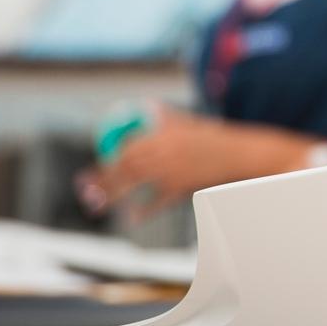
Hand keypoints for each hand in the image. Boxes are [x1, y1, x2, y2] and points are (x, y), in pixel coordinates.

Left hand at [87, 108, 275, 219]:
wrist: (242, 154)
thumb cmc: (216, 139)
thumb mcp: (191, 123)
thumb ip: (167, 118)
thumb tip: (148, 108)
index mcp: (162, 134)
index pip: (127, 145)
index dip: (109, 156)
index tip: (98, 165)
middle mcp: (163, 151)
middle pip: (124, 165)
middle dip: (101, 178)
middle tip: (84, 188)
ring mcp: (171, 170)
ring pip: (134, 183)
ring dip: (112, 195)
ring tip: (95, 204)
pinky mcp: (182, 187)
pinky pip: (158, 201)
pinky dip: (145, 211)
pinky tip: (133, 217)